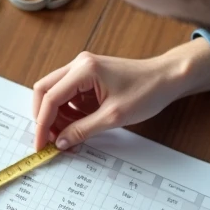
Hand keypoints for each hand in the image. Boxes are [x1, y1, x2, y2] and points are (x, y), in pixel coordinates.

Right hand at [31, 40, 209, 150]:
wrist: (168, 78)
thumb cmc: (147, 91)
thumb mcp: (113, 117)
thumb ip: (83, 130)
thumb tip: (61, 141)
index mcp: (84, 70)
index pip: (50, 98)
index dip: (42, 124)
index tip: (41, 144)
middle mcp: (79, 64)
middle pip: (44, 91)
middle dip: (44, 118)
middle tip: (51, 141)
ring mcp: (83, 69)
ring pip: (55, 93)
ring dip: (57, 116)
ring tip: (68, 137)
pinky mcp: (89, 76)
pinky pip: (69, 95)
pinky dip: (68, 112)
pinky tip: (78, 126)